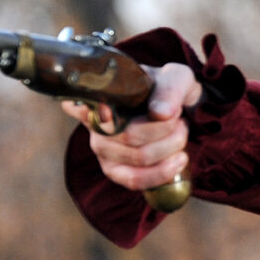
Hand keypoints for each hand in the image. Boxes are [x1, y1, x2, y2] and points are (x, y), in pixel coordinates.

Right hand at [62, 63, 202, 190]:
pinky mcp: (115, 170)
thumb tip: (160, 113)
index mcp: (104, 95)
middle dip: (166, 128)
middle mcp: (95, 124)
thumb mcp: (177, 79)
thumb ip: (170, 90)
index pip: (77, 105)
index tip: (107, 109)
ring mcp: (103, 149)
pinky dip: (163, 171)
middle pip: (129, 135)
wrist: (178, 111)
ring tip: (181, 133)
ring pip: (139, 157)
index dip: (84, 111)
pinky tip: (180, 159)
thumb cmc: (169, 92)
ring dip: (171, 146)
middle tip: (179, 117)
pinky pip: (134, 180)